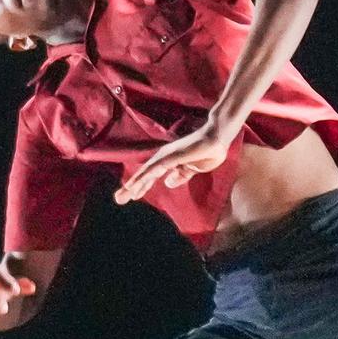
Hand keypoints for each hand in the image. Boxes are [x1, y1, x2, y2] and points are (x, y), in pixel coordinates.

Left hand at [115, 116, 239, 205]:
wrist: (218, 139)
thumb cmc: (208, 152)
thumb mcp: (192, 169)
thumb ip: (181, 175)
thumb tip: (168, 183)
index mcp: (169, 162)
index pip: (151, 176)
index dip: (142, 186)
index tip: (132, 196)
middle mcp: (163, 158)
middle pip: (144, 175)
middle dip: (132, 188)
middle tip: (119, 199)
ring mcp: (166, 156)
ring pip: (145, 173)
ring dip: (133, 185)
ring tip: (122, 197)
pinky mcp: (170, 157)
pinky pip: (153, 170)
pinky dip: (142, 178)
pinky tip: (134, 186)